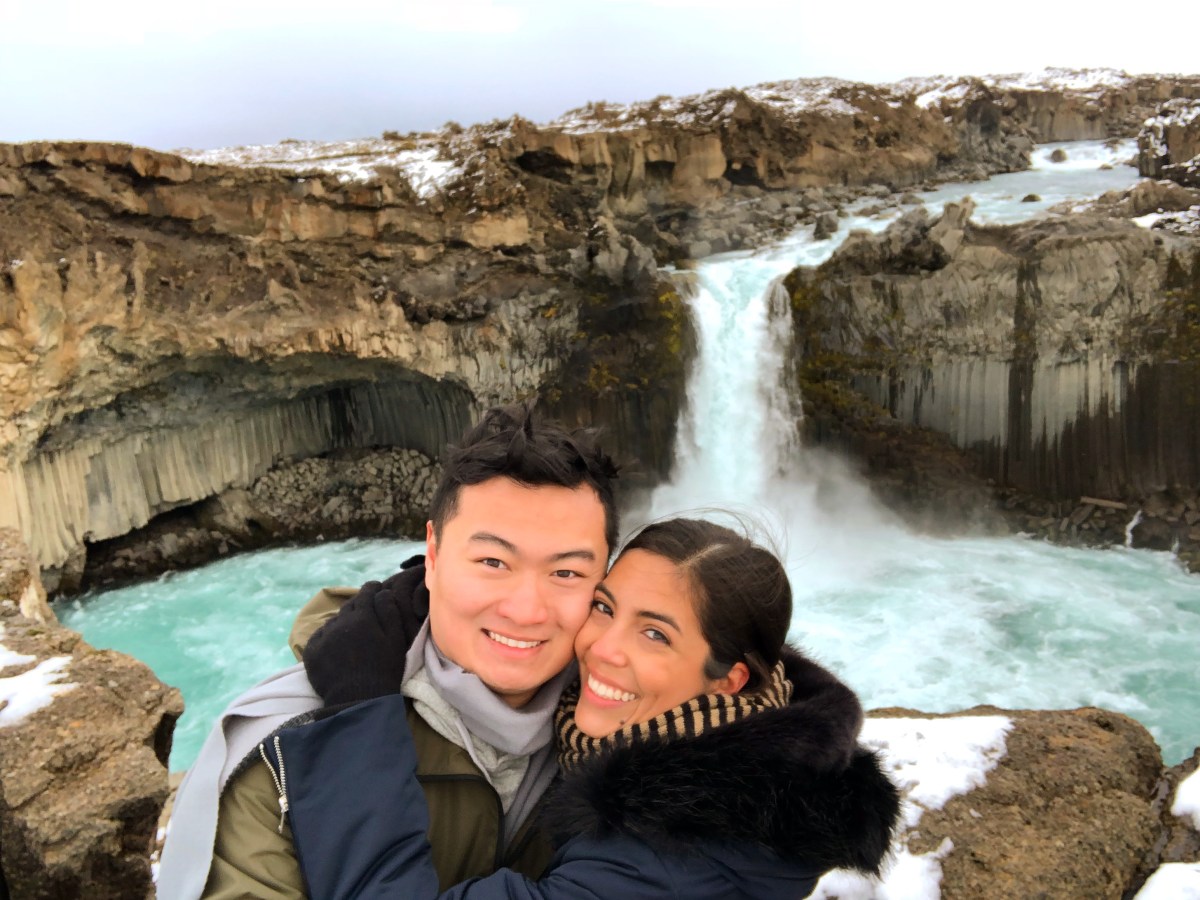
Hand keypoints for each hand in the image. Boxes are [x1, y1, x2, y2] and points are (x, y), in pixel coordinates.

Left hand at [304, 561, 429, 705]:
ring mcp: (323, 637)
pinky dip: (327, 637)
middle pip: (349, 606)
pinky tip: (335, 647)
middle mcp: (339, 622)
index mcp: (363, 617)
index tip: (376, 590)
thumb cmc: (383, 670)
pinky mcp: (311, 652)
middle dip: (358, 606)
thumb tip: (383, 591)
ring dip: (342, 623)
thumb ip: (389, 611)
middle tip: (365, 617)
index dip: (372, 589)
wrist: (359, 700)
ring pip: (334, 621)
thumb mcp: (395, 639)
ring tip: (350, 636)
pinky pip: (319, 636)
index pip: (366, 592)